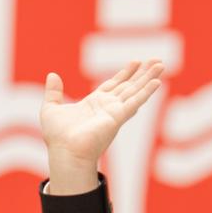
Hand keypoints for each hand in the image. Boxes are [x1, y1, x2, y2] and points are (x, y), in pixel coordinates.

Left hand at [41, 60, 164, 194]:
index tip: (136, 62)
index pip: (113, 85)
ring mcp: (114, 112)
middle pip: (128, 86)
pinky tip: (156, 82)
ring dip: (148, 78)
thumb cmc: (57, 138)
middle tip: (156, 61)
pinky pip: (135, 102)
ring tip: (161, 66)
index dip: (125, 73)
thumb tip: (52, 75)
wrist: (64, 152)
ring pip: (135, 91)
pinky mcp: (117, 117)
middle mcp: (107, 107)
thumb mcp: (50, 109)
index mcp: (94, 104)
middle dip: (142, 73)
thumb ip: (53, 92)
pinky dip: (146, 91)